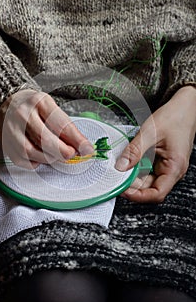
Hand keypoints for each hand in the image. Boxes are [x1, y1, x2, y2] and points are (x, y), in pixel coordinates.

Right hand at [0, 89, 93, 167]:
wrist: (6, 102)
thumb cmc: (34, 107)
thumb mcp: (51, 108)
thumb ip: (66, 127)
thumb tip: (82, 148)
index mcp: (40, 102)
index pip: (61, 125)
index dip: (77, 141)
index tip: (87, 149)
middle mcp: (23, 114)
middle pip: (45, 140)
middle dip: (63, 152)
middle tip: (71, 154)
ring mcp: (11, 129)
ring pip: (32, 152)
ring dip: (49, 158)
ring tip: (56, 154)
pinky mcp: (5, 142)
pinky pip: (22, 160)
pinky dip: (34, 162)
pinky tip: (40, 156)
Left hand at [116, 86, 195, 202]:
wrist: (186, 105)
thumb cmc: (175, 116)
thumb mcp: (150, 132)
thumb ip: (134, 151)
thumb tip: (121, 167)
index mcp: (175, 167)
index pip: (157, 193)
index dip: (138, 196)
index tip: (122, 190)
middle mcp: (173, 170)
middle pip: (150, 188)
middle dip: (132, 185)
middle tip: (115, 178)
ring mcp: (168, 166)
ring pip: (147, 179)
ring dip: (133, 176)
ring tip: (120, 168)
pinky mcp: (163, 160)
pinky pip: (148, 169)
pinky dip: (136, 168)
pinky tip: (127, 161)